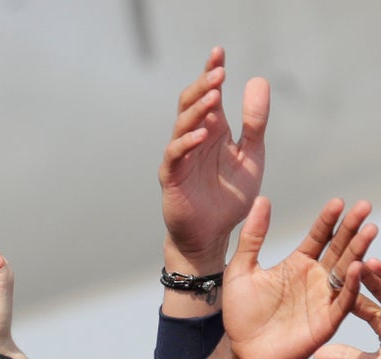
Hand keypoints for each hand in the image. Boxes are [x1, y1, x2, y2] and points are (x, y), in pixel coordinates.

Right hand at [160, 48, 268, 268]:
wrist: (213, 235)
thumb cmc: (229, 197)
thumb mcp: (251, 155)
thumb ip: (255, 121)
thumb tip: (256, 81)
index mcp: (212, 131)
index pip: (208, 95)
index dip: (211, 74)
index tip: (219, 53)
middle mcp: (193, 140)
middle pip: (191, 105)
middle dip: (203, 86)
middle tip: (219, 73)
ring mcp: (180, 159)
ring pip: (181, 126)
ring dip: (196, 111)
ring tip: (214, 98)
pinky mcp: (172, 179)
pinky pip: (175, 156)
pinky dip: (187, 143)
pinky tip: (203, 134)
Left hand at [225, 197, 366, 358]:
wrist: (240, 351)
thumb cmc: (240, 313)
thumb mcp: (241, 269)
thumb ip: (252, 237)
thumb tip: (261, 200)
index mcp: (297, 264)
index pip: (318, 237)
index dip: (328, 220)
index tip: (338, 202)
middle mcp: (315, 278)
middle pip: (338, 248)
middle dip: (352, 228)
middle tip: (365, 206)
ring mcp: (323, 298)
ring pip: (347, 270)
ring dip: (359, 250)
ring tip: (370, 229)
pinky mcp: (327, 320)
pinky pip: (344, 300)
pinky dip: (352, 284)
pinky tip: (359, 266)